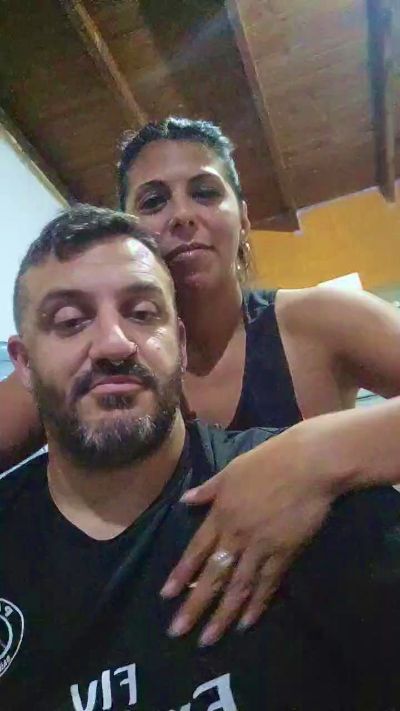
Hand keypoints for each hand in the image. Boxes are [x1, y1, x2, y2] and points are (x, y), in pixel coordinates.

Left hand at [161, 423, 341, 645]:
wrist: (308, 464)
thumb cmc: (268, 461)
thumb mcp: (231, 470)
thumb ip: (208, 490)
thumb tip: (184, 501)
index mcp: (221, 514)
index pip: (196, 550)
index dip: (181, 574)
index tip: (166, 596)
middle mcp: (236, 535)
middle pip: (213, 575)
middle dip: (194, 605)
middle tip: (178, 631)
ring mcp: (261, 546)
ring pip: (238, 587)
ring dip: (222, 615)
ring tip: (208, 638)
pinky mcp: (285, 553)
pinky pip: (268, 584)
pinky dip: (257, 604)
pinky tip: (247, 622)